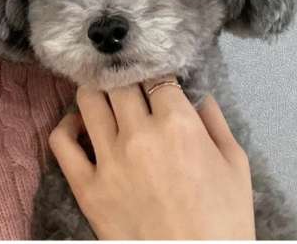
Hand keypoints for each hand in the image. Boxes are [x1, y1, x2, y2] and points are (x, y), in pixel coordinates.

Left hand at [48, 74, 255, 239]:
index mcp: (178, 124)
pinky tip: (80, 124)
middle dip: (127, 79)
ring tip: (104, 96)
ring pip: (88, 99)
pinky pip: (61, 142)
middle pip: (120, 81)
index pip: (156, 76)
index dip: (157, 75)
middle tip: (131, 86)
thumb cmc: (223, 222)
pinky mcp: (86, 187)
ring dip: (96, 91)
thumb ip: (216, 123)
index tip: (157, 81)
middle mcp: (140, 134)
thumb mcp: (236, 166)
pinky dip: (67, 125)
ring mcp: (109, 160)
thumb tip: (200, 96)